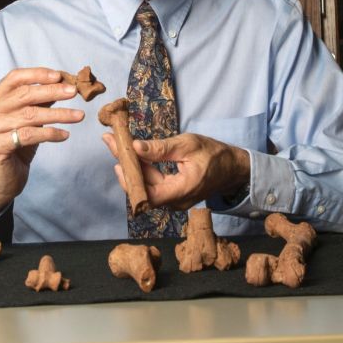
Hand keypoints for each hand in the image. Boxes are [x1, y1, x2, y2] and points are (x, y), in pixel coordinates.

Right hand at [0, 68, 83, 217]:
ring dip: (59, 114)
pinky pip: (29, 135)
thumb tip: (62, 85)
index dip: (37, 74)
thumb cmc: (16, 148)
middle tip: (74, 92)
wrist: (0, 181)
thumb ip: (39, 103)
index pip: (14, 78)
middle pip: (24, 94)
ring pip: (30, 115)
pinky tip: (64, 135)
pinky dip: (50, 133)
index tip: (59, 75)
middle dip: (52, 91)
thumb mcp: (28, 121)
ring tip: (79, 116)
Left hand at [101, 132, 249, 210]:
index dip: (130, 180)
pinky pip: (153, 185)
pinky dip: (142, 169)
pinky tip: (133, 154)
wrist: (231, 168)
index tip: (118, 159)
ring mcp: (174, 200)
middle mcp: (176, 201)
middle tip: (111, 141)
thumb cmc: (214, 154)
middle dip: (125, 165)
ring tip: (117, 143)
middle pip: (143, 189)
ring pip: (146, 186)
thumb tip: (135, 148)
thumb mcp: (188, 145)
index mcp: (182, 190)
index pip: (148, 194)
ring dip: (132, 166)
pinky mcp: (172, 195)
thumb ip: (161, 149)